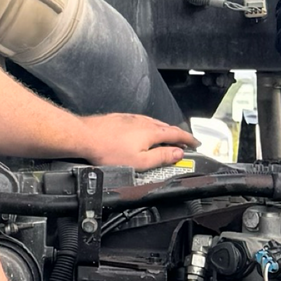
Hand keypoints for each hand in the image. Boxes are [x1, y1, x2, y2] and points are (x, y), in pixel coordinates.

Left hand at [77, 112, 196, 170]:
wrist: (85, 137)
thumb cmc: (109, 151)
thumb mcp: (140, 161)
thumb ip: (161, 157)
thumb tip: (179, 153)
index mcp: (151, 132)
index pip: (176, 134)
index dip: (188, 139)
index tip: (196, 143)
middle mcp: (143, 121)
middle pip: (166, 126)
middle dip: (178, 134)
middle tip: (184, 142)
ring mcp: (131, 118)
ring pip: (153, 122)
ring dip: (164, 130)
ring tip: (167, 137)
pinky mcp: (120, 118)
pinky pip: (141, 121)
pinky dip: (150, 127)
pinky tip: (144, 132)